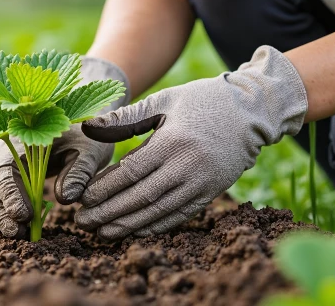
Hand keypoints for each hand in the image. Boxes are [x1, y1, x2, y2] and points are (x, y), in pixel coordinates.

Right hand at [0, 56, 130, 237]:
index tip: (23, 216)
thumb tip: (64, 199)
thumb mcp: (90, 147)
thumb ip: (79, 171)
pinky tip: (14, 231)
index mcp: (19, 136)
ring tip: (18, 236)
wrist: (81, 122)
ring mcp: (1, 164)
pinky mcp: (7, 177)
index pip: (3, 170)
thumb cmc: (86, 132)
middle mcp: (3, 150)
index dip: (10, 195)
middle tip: (17, 233)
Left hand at [74, 46, 307, 239]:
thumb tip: (87, 128)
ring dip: (128, 225)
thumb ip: (125, 118)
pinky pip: (179, 216)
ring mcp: (201, 183)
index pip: (131, 172)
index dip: (105, 189)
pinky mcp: (211, 193)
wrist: (251, 111)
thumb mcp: (163, 101)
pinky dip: (155, 226)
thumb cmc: (201, 101)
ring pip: (159, 212)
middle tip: (83, 223)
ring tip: (102, 233)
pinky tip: (133, 231)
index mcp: (172, 141)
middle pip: (141, 197)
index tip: (82, 198)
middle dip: (109, 213)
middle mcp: (187, 166)